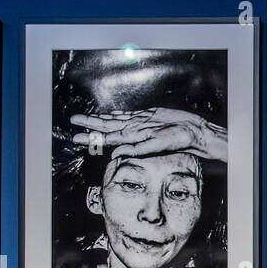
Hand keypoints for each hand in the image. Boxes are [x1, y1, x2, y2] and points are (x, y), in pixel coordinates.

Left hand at [69, 108, 227, 162]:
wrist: (193, 132)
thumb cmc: (178, 141)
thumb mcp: (156, 146)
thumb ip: (136, 149)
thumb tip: (115, 153)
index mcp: (132, 138)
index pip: (106, 137)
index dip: (91, 136)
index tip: (76, 137)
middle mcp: (133, 130)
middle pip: (106, 127)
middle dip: (89, 125)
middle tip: (73, 122)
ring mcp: (139, 123)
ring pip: (114, 120)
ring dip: (98, 119)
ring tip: (83, 118)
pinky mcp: (147, 116)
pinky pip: (127, 115)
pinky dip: (115, 115)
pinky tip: (107, 115)